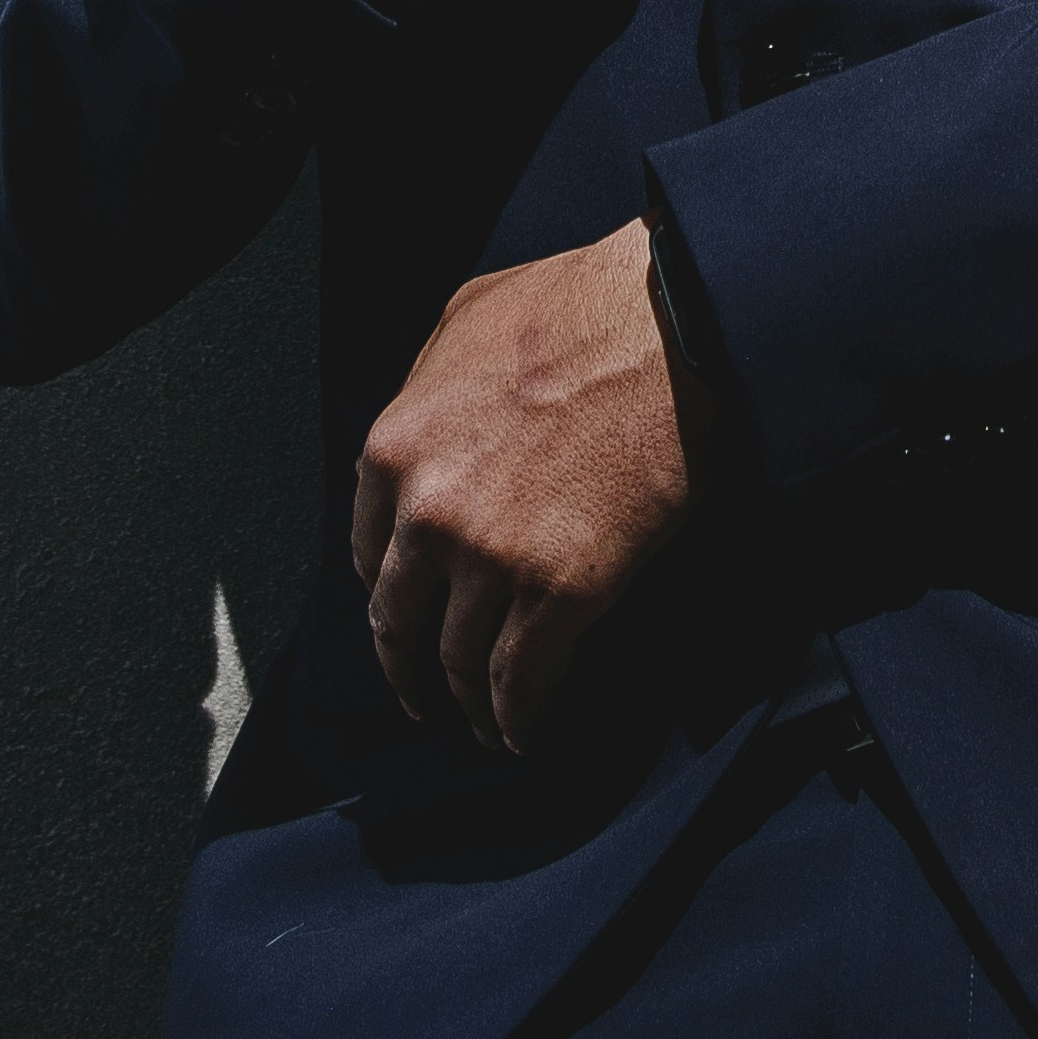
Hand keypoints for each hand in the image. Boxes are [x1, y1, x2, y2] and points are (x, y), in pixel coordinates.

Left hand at [350, 218, 701, 750]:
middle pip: (400, 620)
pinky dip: (518, 719)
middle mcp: (428, 513)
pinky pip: (522, 681)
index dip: (389, 592)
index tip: (405, 616)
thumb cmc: (579, 305)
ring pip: (459, 662)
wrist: (670, 324)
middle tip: (422, 696)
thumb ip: (426, 388)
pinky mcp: (561, 592)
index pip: (367, 552)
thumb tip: (428, 429)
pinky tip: (523, 733)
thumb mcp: (465, 322)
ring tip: (482, 727)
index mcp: (394, 448)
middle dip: (408, 667)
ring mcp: (491, 559)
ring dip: (465, 706)